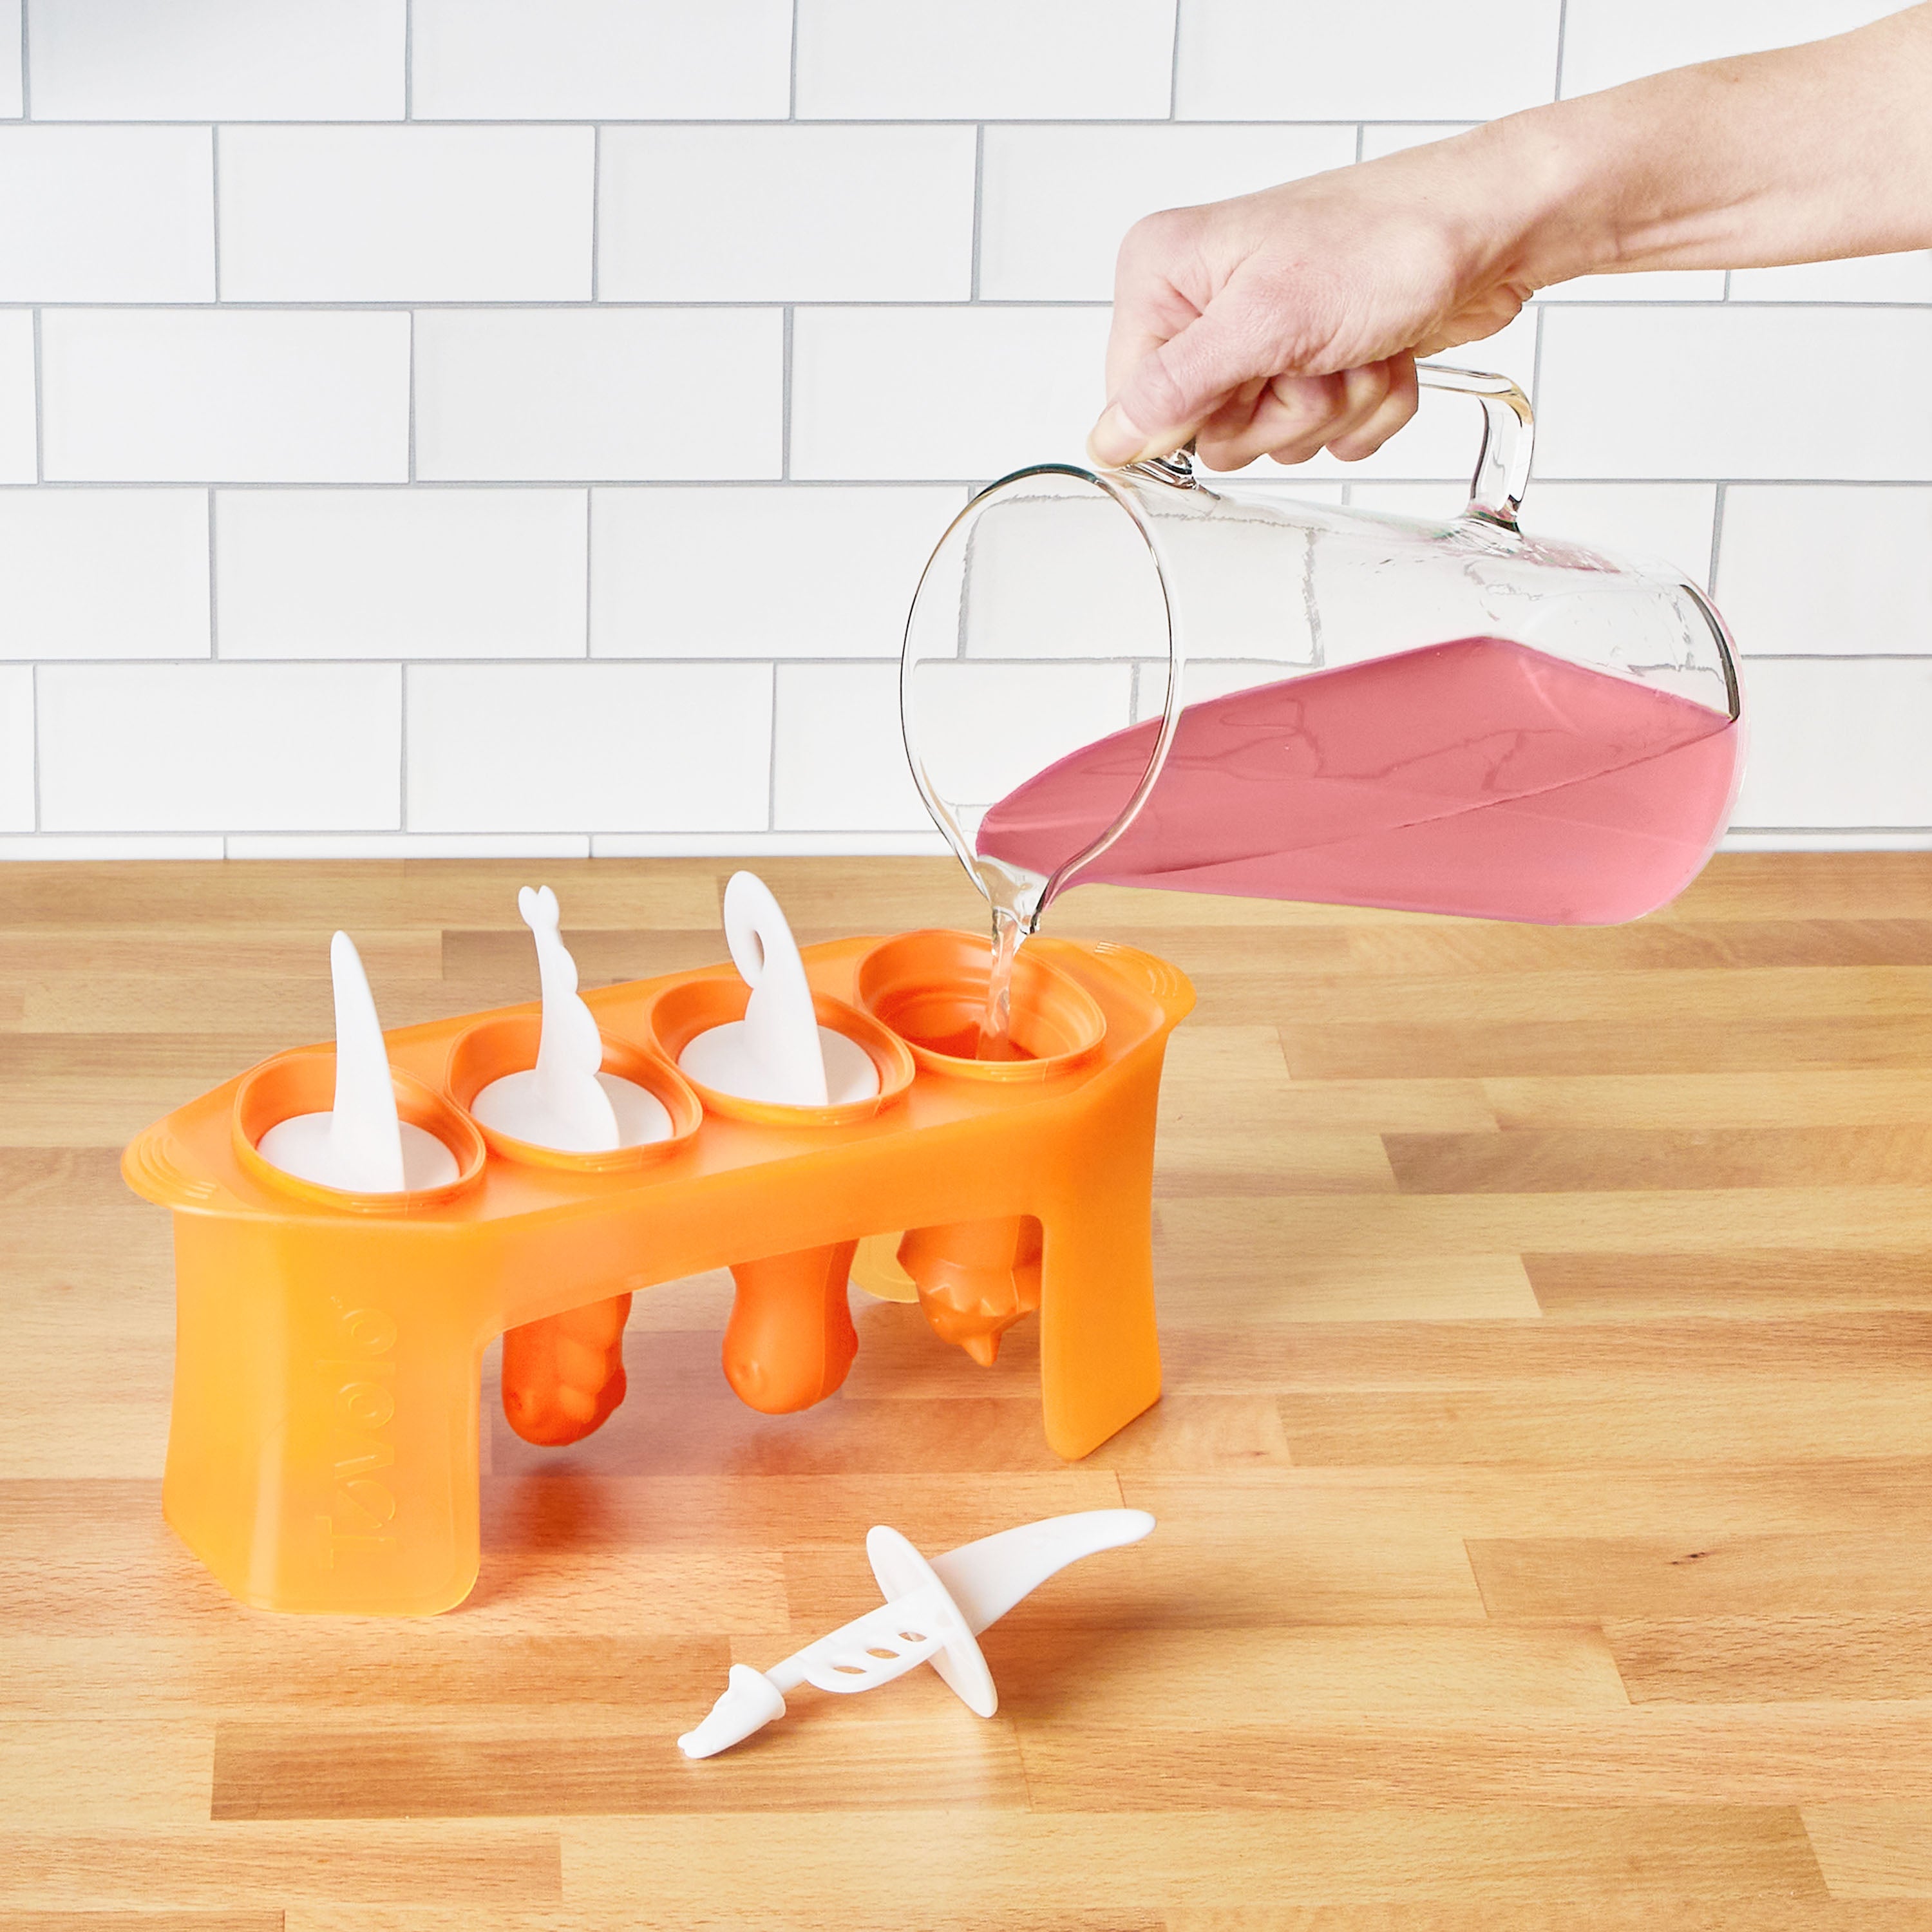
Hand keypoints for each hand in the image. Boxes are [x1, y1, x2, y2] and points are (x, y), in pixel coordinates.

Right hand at [1089, 132, 1539, 472]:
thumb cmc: (1388, 240)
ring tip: (1355, 344)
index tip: (1251, 375)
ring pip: (1275, 439)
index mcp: (1165, 275)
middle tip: (1315, 354)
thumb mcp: (1267, 320)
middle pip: (1212, 432)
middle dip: (1282, 409)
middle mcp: (1207, 304)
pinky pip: (1325, 434)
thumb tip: (1107, 440)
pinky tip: (1380, 353)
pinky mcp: (1313, 361)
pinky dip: (1364, 407)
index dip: (1204, 414)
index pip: (1136, 405)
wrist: (1489, 227)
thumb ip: (1177, 388)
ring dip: (1332, 406)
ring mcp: (1263, 336)